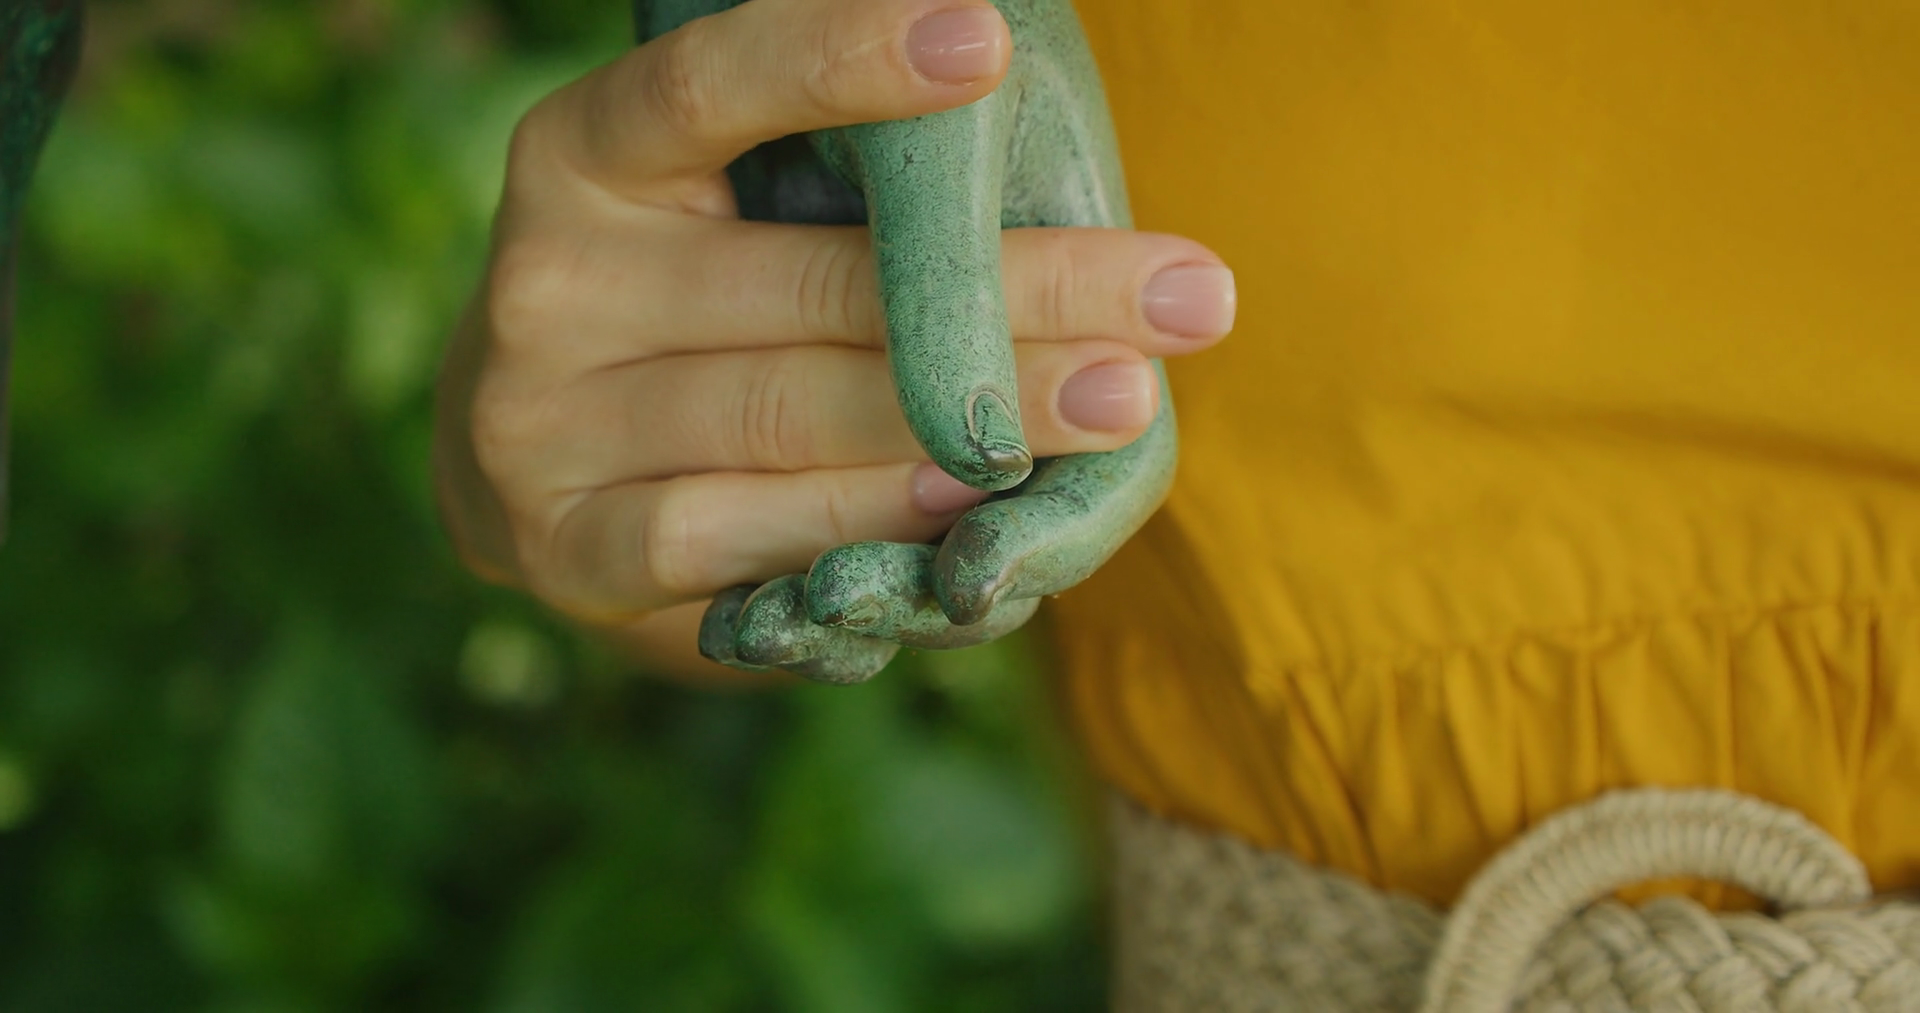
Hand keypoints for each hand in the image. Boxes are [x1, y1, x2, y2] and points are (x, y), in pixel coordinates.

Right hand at [433, 0, 1234, 681]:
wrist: (547, 461)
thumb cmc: (706, 305)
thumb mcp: (744, 210)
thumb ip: (853, 195)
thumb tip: (1033, 159)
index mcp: (586, 154)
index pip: (708, 86)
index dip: (841, 60)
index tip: (989, 42)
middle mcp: (552, 278)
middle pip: (815, 281)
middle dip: (1024, 295)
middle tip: (1188, 298)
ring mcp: (545, 423)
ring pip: (793, 414)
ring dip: (978, 420)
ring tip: (1125, 402)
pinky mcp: (567, 550)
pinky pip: (735, 537)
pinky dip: (863, 519)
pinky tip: (970, 505)